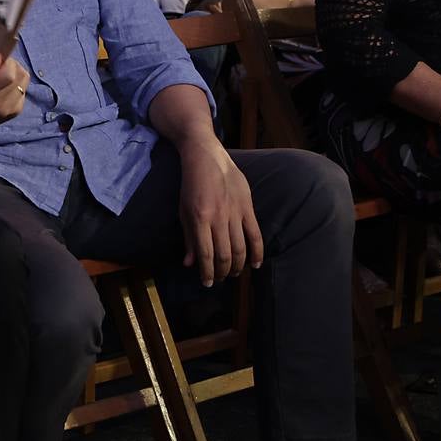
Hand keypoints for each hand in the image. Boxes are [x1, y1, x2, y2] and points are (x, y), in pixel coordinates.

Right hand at [0, 51, 28, 127]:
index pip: (7, 75)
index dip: (4, 63)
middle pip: (18, 74)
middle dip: (9, 65)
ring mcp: (8, 110)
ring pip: (23, 78)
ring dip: (14, 72)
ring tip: (0, 74)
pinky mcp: (16, 111)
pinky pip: (23, 87)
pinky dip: (16, 82)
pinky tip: (4, 85)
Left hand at [178, 143, 263, 286]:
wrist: (205, 157)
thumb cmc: (191, 185)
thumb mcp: (183, 211)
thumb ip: (189, 238)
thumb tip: (190, 264)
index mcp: (199, 218)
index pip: (205, 254)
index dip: (207, 272)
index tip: (207, 283)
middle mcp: (218, 217)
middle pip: (225, 254)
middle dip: (222, 272)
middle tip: (220, 279)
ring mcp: (235, 212)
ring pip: (240, 248)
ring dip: (238, 266)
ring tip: (234, 273)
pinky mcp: (247, 206)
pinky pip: (255, 234)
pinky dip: (257, 252)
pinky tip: (255, 264)